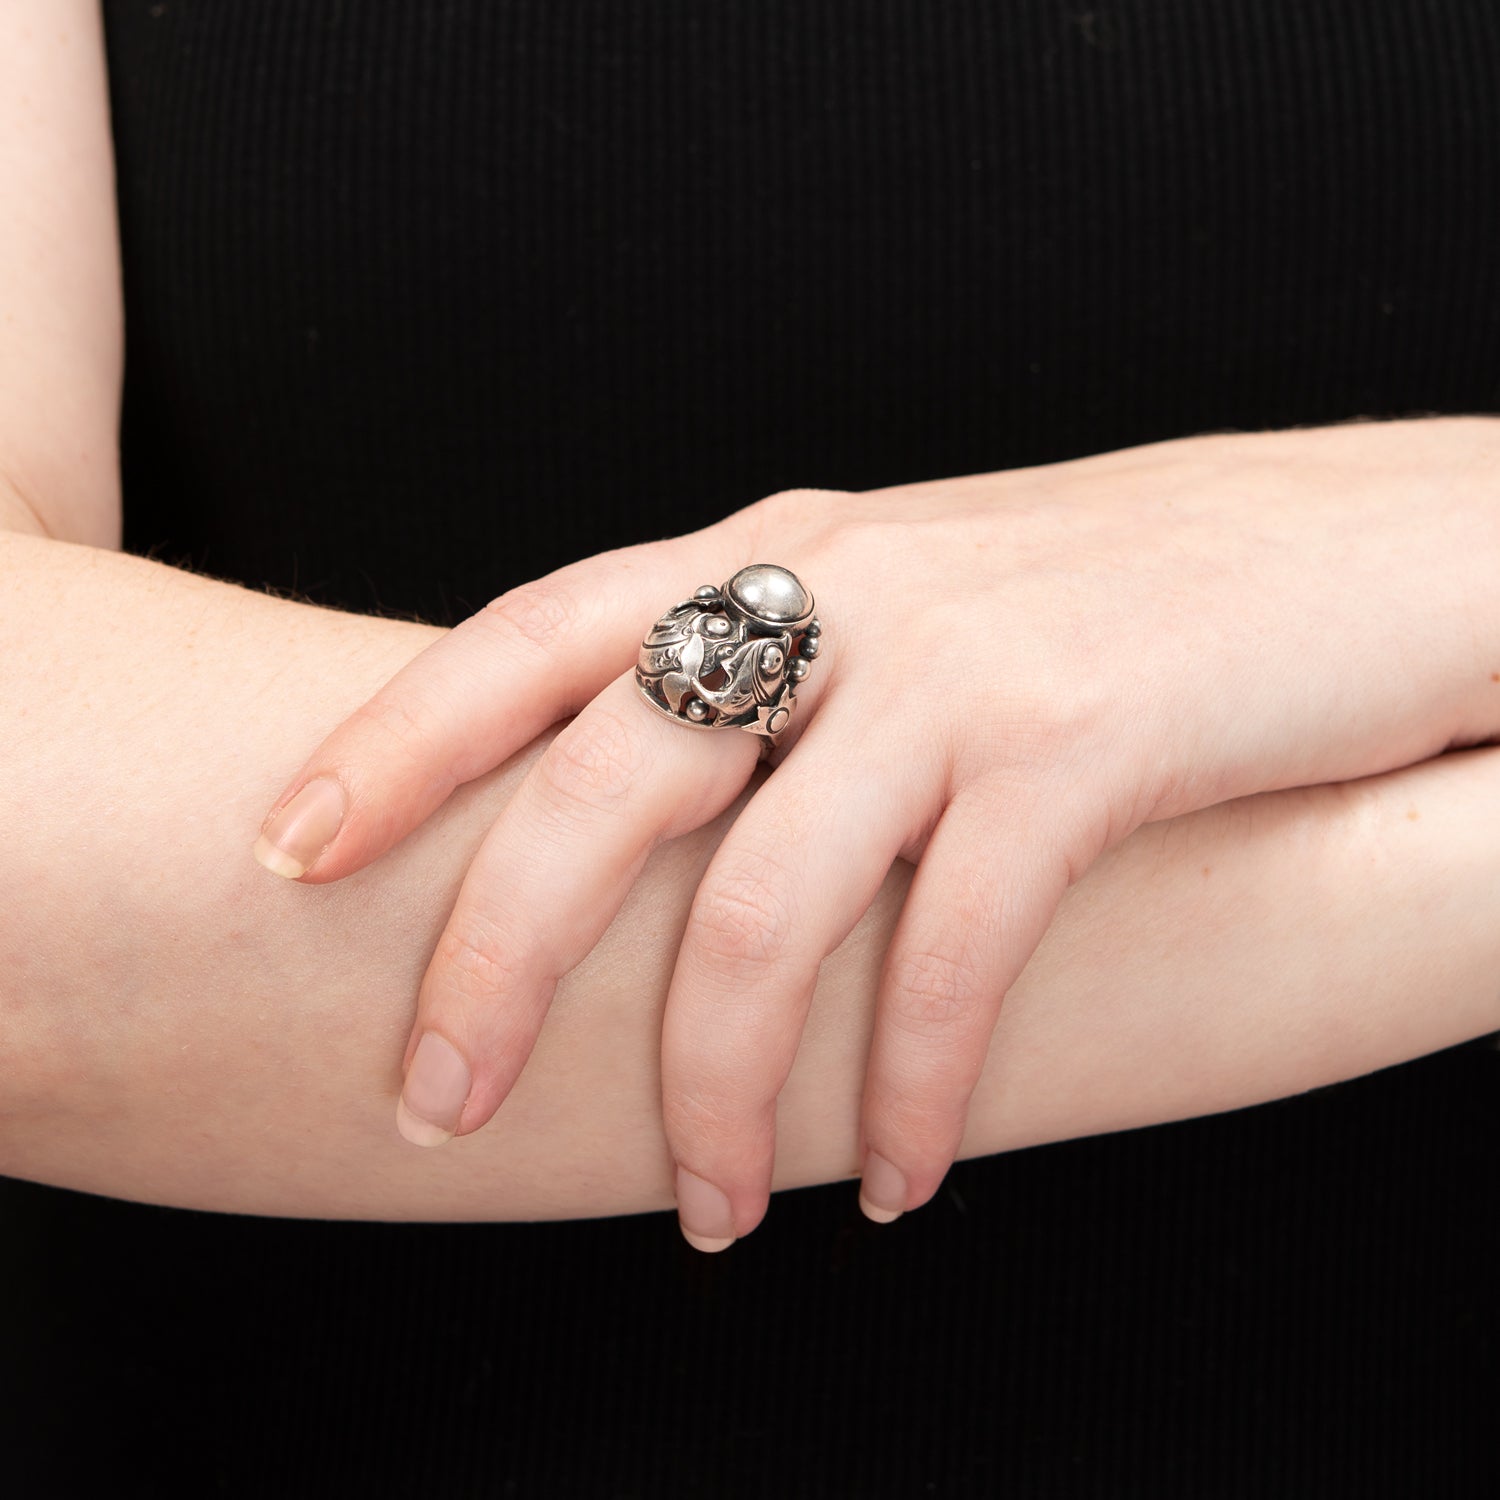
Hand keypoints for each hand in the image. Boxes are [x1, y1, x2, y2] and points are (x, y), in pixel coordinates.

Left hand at [251, 416, 1499, 1248]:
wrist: (1354, 549)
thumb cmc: (1117, 594)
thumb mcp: (914, 605)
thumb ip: (785, 681)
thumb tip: (651, 819)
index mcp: (783, 552)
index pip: (535, 630)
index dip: (396, 737)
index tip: (290, 850)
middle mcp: (847, 592)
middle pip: (603, 785)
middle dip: (495, 959)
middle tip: (430, 1102)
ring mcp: (963, 664)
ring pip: (764, 905)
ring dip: (713, 1083)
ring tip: (710, 1212)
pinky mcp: (1087, 745)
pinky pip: (952, 956)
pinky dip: (907, 1088)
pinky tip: (893, 1177)